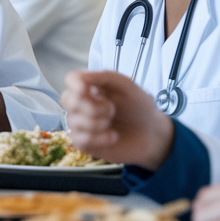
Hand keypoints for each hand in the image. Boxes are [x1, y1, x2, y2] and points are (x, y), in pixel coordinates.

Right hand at [60, 70, 174, 169]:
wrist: (152, 133)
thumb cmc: (139, 106)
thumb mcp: (125, 85)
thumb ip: (102, 76)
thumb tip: (77, 78)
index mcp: (91, 86)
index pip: (70, 79)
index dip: (74, 84)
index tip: (86, 89)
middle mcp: (82, 104)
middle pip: (67, 100)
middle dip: (91, 106)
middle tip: (111, 109)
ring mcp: (81, 124)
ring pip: (74, 121)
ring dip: (98, 123)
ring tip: (113, 123)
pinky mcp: (85, 143)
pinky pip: (80, 140)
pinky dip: (99, 138)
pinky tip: (113, 136)